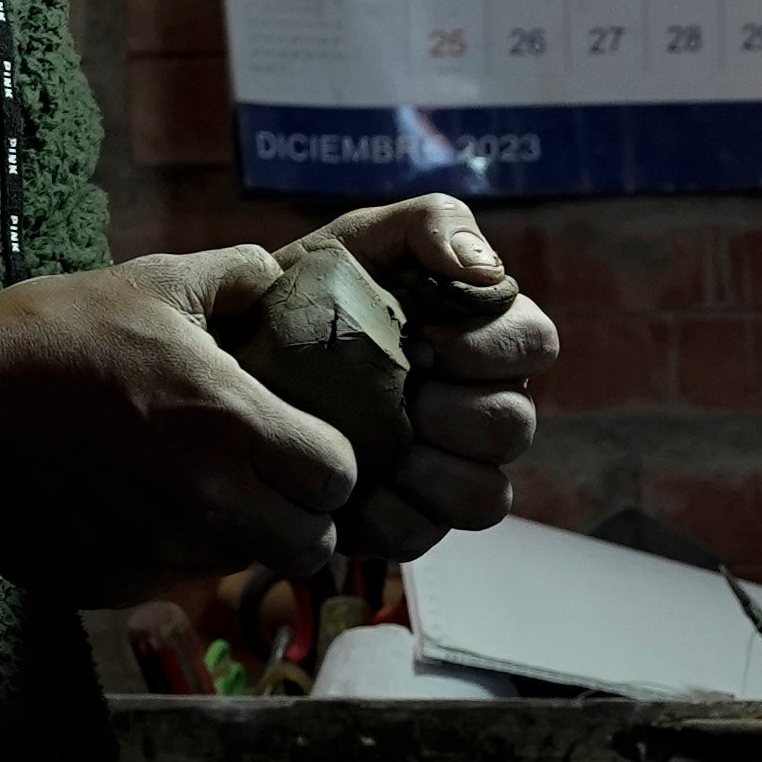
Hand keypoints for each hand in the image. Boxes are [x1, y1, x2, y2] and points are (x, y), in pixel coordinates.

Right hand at [0, 248, 361, 595]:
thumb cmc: (50, 335)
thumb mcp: (148, 283)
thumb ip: (233, 277)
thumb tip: (278, 274)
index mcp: (232, 426)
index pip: (338, 478)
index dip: (331, 462)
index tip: (303, 443)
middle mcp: (209, 503)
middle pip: (310, 543)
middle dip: (300, 512)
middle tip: (267, 478)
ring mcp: (161, 553)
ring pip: (243, 565)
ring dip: (237, 533)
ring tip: (195, 486)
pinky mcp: (115, 585)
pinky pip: (175, 579)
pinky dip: (169, 551)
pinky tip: (132, 504)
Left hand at [303, 194, 559, 557]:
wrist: (226, 363)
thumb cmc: (302, 297)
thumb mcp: (355, 241)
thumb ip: (429, 225)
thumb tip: (485, 270)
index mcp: (481, 338)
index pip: (535, 342)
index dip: (490, 345)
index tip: (425, 335)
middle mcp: (476, 408)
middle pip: (514, 426)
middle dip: (453, 411)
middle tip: (396, 390)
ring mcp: (444, 472)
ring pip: (485, 497)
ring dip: (432, 472)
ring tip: (379, 440)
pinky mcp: (403, 521)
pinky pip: (421, 536)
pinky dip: (382, 511)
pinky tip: (346, 481)